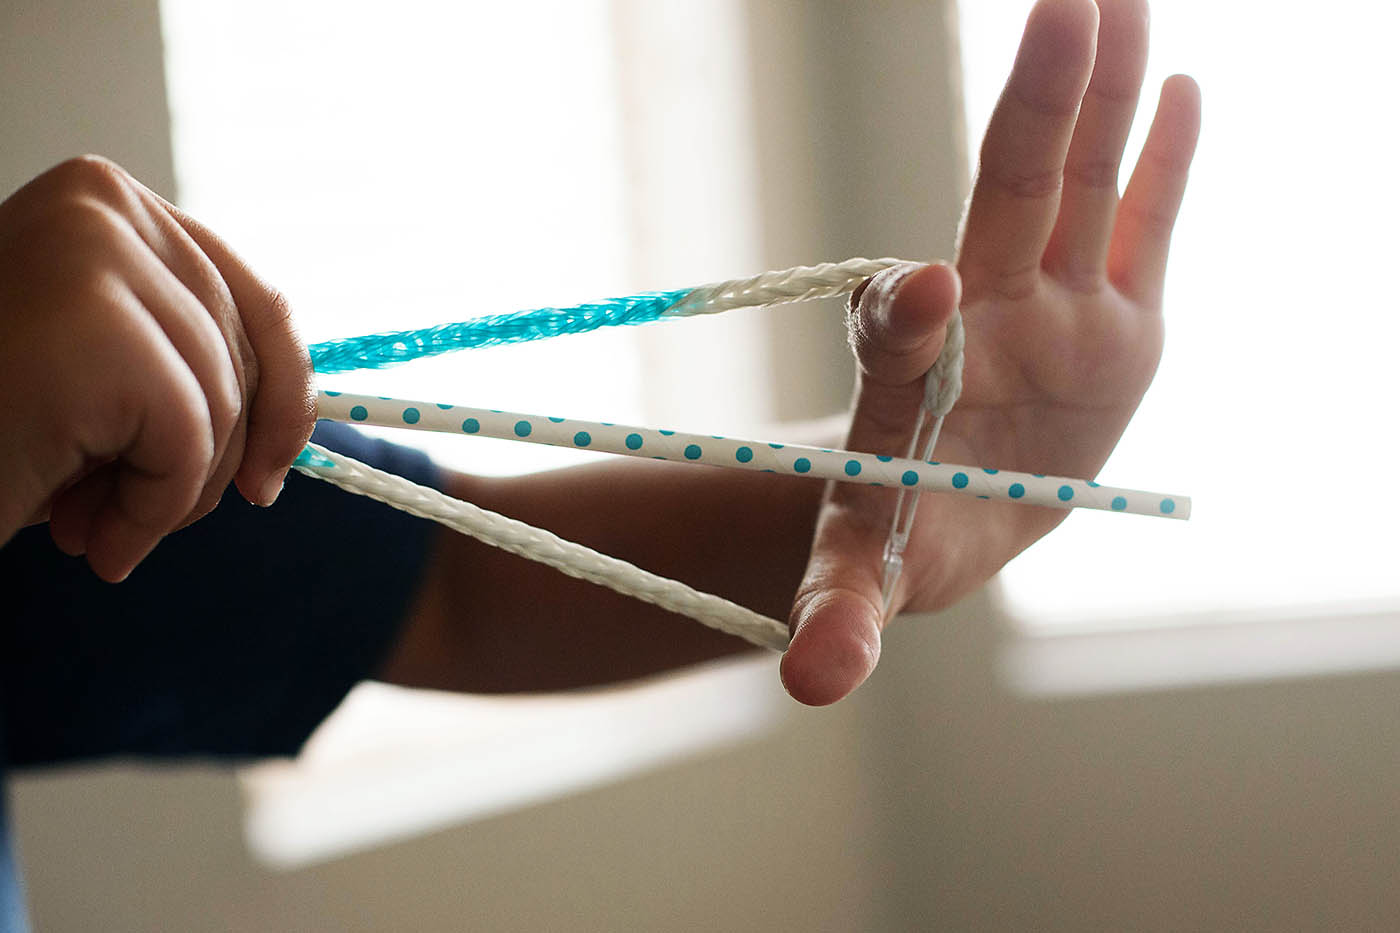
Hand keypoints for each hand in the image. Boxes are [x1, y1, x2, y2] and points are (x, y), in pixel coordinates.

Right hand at [0, 156, 314, 580]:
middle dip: (216, 456)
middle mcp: (104, 204)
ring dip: (174, 492)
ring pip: (223, 403)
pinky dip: (151, 507)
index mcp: (108, 201)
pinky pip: (188, 441)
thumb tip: (295, 418)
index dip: (284, 393)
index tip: (271, 473)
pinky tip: (84, 530)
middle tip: (136, 513)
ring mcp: (96, 255)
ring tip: (95, 523)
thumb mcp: (105, 374)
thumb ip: (185, 357)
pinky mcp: (96, 328)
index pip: (253, 299)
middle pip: (245, 354)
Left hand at [781, 0, 1200, 704]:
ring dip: (1101, 99)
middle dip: (1036, 112)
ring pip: (1081, 186)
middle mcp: (985, 320)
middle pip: (1010, 203)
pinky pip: (1142, 227)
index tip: (920, 292)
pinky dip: (1166, 165)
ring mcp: (1054, 310)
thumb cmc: (892, 538)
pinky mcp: (1115, 320)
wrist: (944, 514)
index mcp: (914, 382)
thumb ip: (840, 619)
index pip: (899, 331)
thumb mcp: (863, 582)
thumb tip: (808, 684)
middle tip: (1061, 8)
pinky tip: (1188, 87)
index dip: (905, 310)